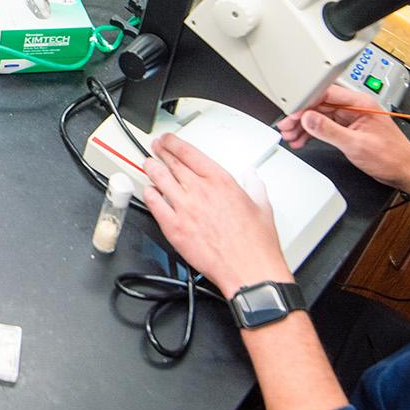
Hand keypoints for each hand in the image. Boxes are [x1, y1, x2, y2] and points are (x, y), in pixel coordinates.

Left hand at [139, 134, 289, 297]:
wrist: (248, 270)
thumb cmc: (256, 243)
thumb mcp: (263, 206)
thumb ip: (254, 186)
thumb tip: (252, 176)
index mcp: (220, 181)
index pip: (189, 153)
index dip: (174, 143)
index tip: (168, 140)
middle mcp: (200, 191)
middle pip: (172, 164)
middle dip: (160, 152)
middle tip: (155, 147)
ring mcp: (184, 209)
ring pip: (160, 180)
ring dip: (151, 169)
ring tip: (147, 164)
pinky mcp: (174, 228)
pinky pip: (154, 205)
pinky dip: (149, 194)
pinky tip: (148, 191)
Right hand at [276, 85, 409, 191]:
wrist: (405, 172)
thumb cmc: (391, 157)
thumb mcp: (356, 144)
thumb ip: (329, 130)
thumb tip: (309, 118)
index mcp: (360, 103)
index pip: (326, 94)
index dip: (306, 102)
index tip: (292, 113)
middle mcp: (356, 108)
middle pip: (321, 105)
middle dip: (301, 116)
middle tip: (286, 126)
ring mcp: (352, 119)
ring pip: (321, 117)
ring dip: (305, 126)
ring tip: (290, 135)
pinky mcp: (350, 130)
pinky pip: (327, 127)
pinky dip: (314, 134)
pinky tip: (303, 140)